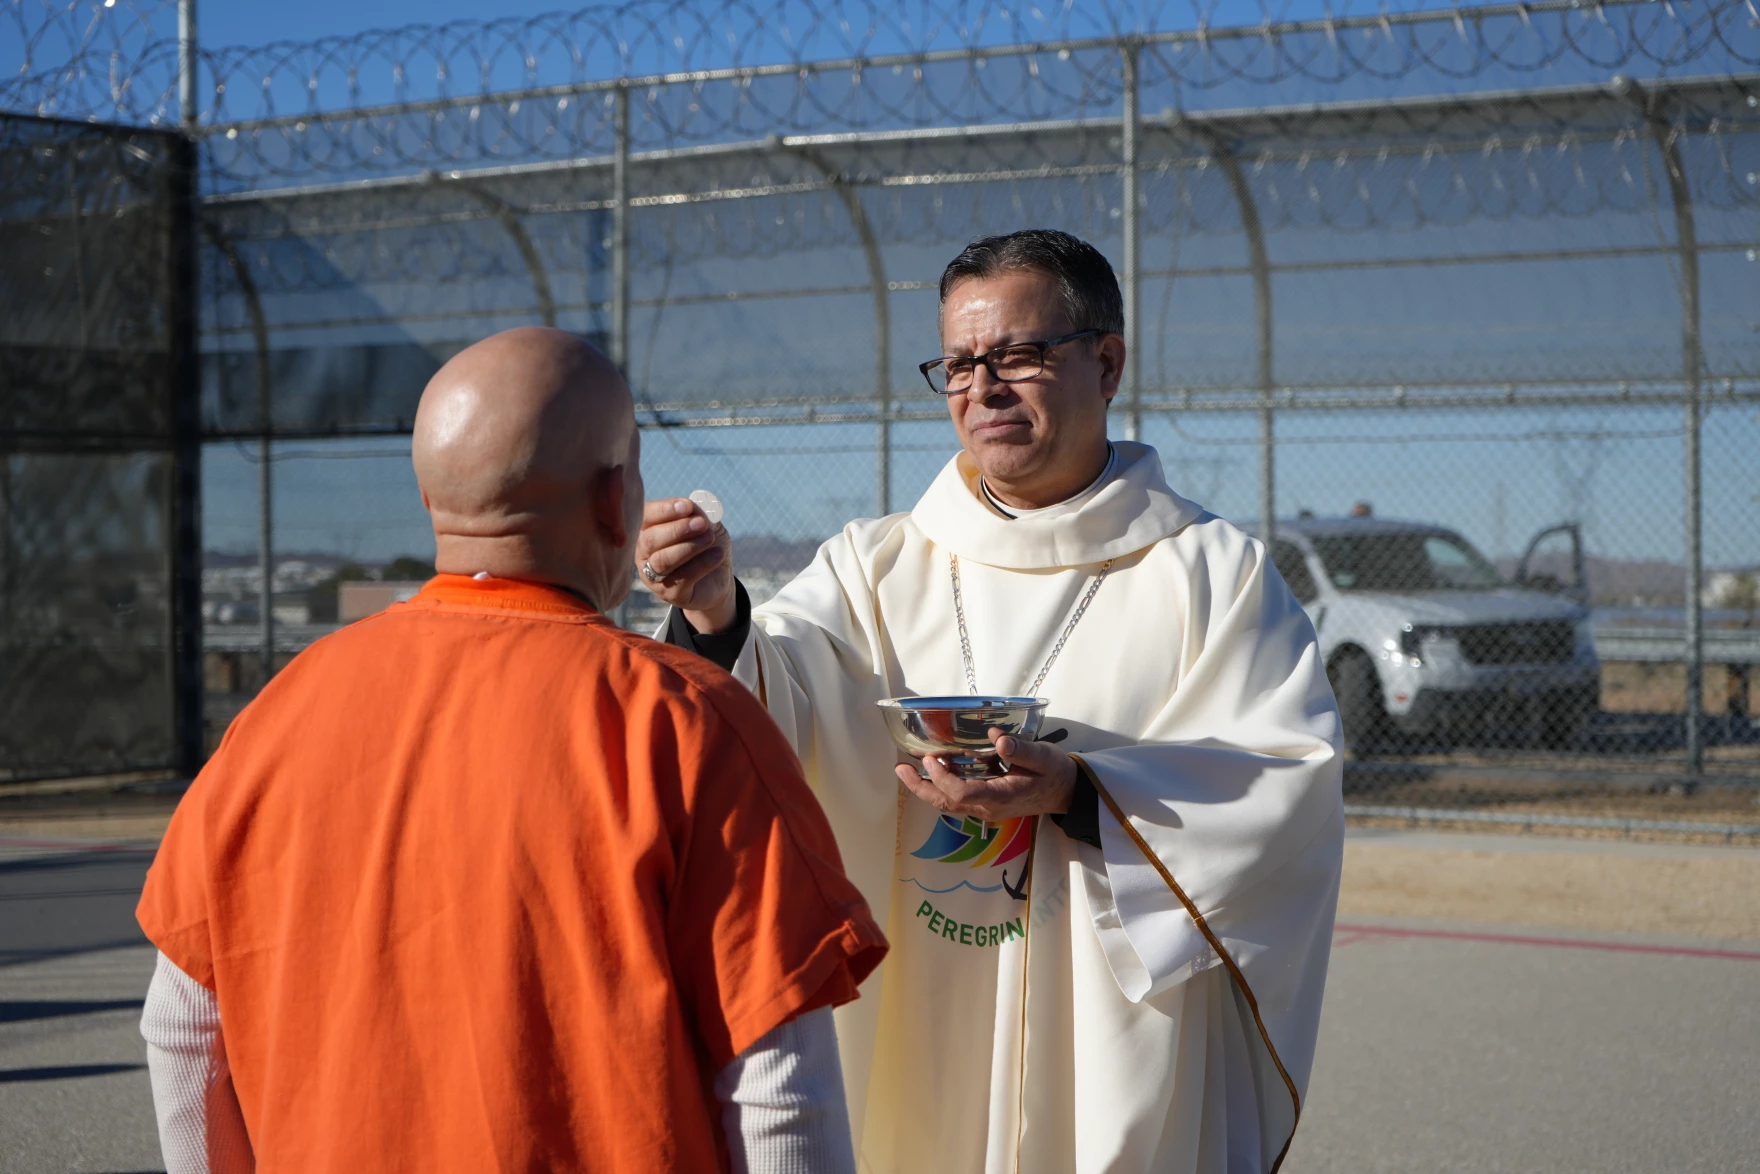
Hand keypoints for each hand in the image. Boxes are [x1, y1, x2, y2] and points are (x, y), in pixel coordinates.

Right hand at [634, 498, 735, 630]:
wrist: (719, 576)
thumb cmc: (706, 545)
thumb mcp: (706, 525)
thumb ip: (698, 514)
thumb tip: (692, 507)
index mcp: (648, 531)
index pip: (646, 517)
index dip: (665, 510)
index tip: (687, 505)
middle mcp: (644, 554)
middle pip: (650, 540)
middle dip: (677, 529)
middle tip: (702, 523)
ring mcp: (654, 576)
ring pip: (663, 560)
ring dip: (689, 547)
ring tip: (710, 538)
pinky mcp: (670, 594)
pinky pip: (682, 578)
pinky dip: (702, 564)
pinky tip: (718, 555)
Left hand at [894, 728, 1076, 821]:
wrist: (1067, 793)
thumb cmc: (1055, 773)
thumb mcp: (1044, 757)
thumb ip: (1021, 749)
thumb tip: (997, 738)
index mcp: (1001, 797)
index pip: (963, 793)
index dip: (943, 778)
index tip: (932, 758)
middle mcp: (989, 808)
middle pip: (947, 804)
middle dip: (921, 788)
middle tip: (900, 769)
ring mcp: (987, 809)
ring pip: (949, 804)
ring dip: (926, 789)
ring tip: (906, 771)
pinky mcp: (986, 804)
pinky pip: (957, 801)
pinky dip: (940, 788)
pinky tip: (932, 772)